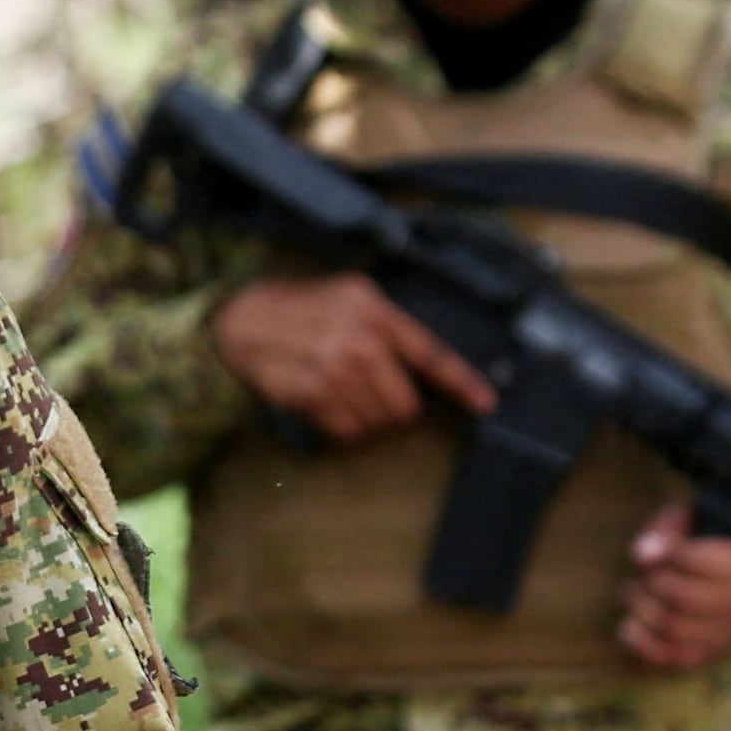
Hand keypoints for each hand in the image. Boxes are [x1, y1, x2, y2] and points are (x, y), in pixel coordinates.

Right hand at [210, 274, 497, 443]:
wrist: (245, 321)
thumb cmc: (306, 310)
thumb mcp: (352, 299)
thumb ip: (389, 330)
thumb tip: (424, 377)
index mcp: (376, 310)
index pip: (429, 352)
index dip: (461, 381)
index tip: (486, 403)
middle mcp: (360, 339)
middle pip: (405, 405)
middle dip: (395, 408)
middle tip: (373, 394)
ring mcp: (335, 368)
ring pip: (377, 422)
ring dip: (366, 418)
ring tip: (342, 392)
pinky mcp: (312, 394)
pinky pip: (348, 430)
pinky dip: (342, 425)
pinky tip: (326, 401)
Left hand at [615, 499, 730, 669]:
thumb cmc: (704, 546)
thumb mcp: (691, 524)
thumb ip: (667, 532)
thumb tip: (641, 555)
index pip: (698, 563)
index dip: (665, 557)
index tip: (640, 552)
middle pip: (685, 599)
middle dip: (652, 584)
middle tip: (642, 575)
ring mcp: (722, 634)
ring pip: (675, 629)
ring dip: (642, 610)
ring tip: (634, 592)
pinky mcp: (704, 654)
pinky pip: (671, 657)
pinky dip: (642, 644)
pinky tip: (628, 625)